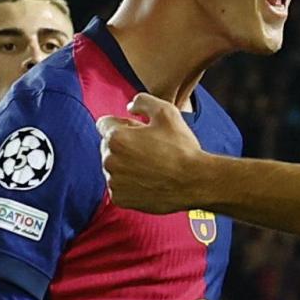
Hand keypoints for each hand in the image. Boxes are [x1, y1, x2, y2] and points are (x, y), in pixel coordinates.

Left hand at [97, 94, 206, 214]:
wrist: (195, 183)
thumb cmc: (182, 148)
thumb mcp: (166, 112)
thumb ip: (142, 101)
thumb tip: (129, 107)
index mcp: (116, 137)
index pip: (104, 123)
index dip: (124, 124)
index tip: (141, 132)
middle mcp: (109, 160)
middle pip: (108, 146)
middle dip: (124, 145)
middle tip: (151, 149)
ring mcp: (113, 182)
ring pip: (114, 166)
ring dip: (126, 164)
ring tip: (152, 166)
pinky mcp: (120, 199)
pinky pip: (118, 186)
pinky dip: (129, 183)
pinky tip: (148, 180)